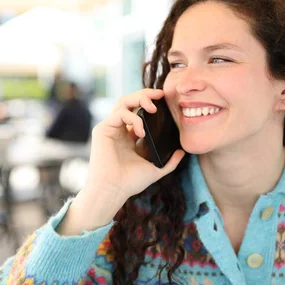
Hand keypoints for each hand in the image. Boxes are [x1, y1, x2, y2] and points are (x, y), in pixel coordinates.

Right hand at [61, 89, 184, 232]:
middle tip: (160, 94)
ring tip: (153, 108)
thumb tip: (182, 152)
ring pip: (123, 102)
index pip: (138, 112)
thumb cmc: (130, 182)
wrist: (113, 190)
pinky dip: (132, 118)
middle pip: (130, 102)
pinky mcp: (102, 129)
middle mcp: (118, 129)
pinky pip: (119, 114)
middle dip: (145, 95)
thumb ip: (169, 162)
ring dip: (139, 100)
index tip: (164, 99)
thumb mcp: (155, 170)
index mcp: (128, 137)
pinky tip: (141, 131)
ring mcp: (110, 128)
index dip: (150, 103)